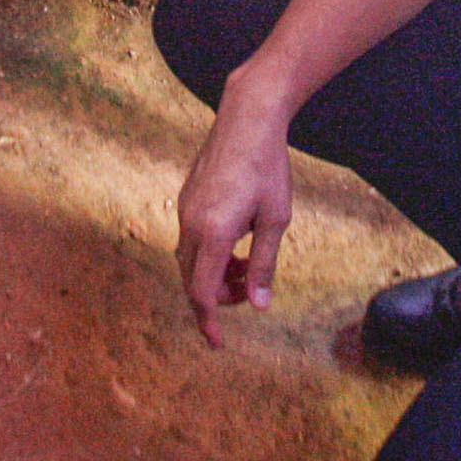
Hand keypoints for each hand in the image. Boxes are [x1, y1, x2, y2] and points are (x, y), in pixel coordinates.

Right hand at [175, 87, 298, 341]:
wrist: (247, 118)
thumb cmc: (267, 168)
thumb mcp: (276, 219)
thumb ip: (265, 264)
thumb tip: (260, 305)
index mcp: (213, 232)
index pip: (202, 291)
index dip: (209, 320)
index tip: (217, 342)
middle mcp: (191, 223)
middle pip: (193, 280)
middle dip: (219, 295)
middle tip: (253, 288)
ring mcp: (185, 209)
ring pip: (190, 260)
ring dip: (215, 274)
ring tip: (248, 263)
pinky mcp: (187, 198)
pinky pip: (190, 240)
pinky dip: (209, 253)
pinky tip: (236, 239)